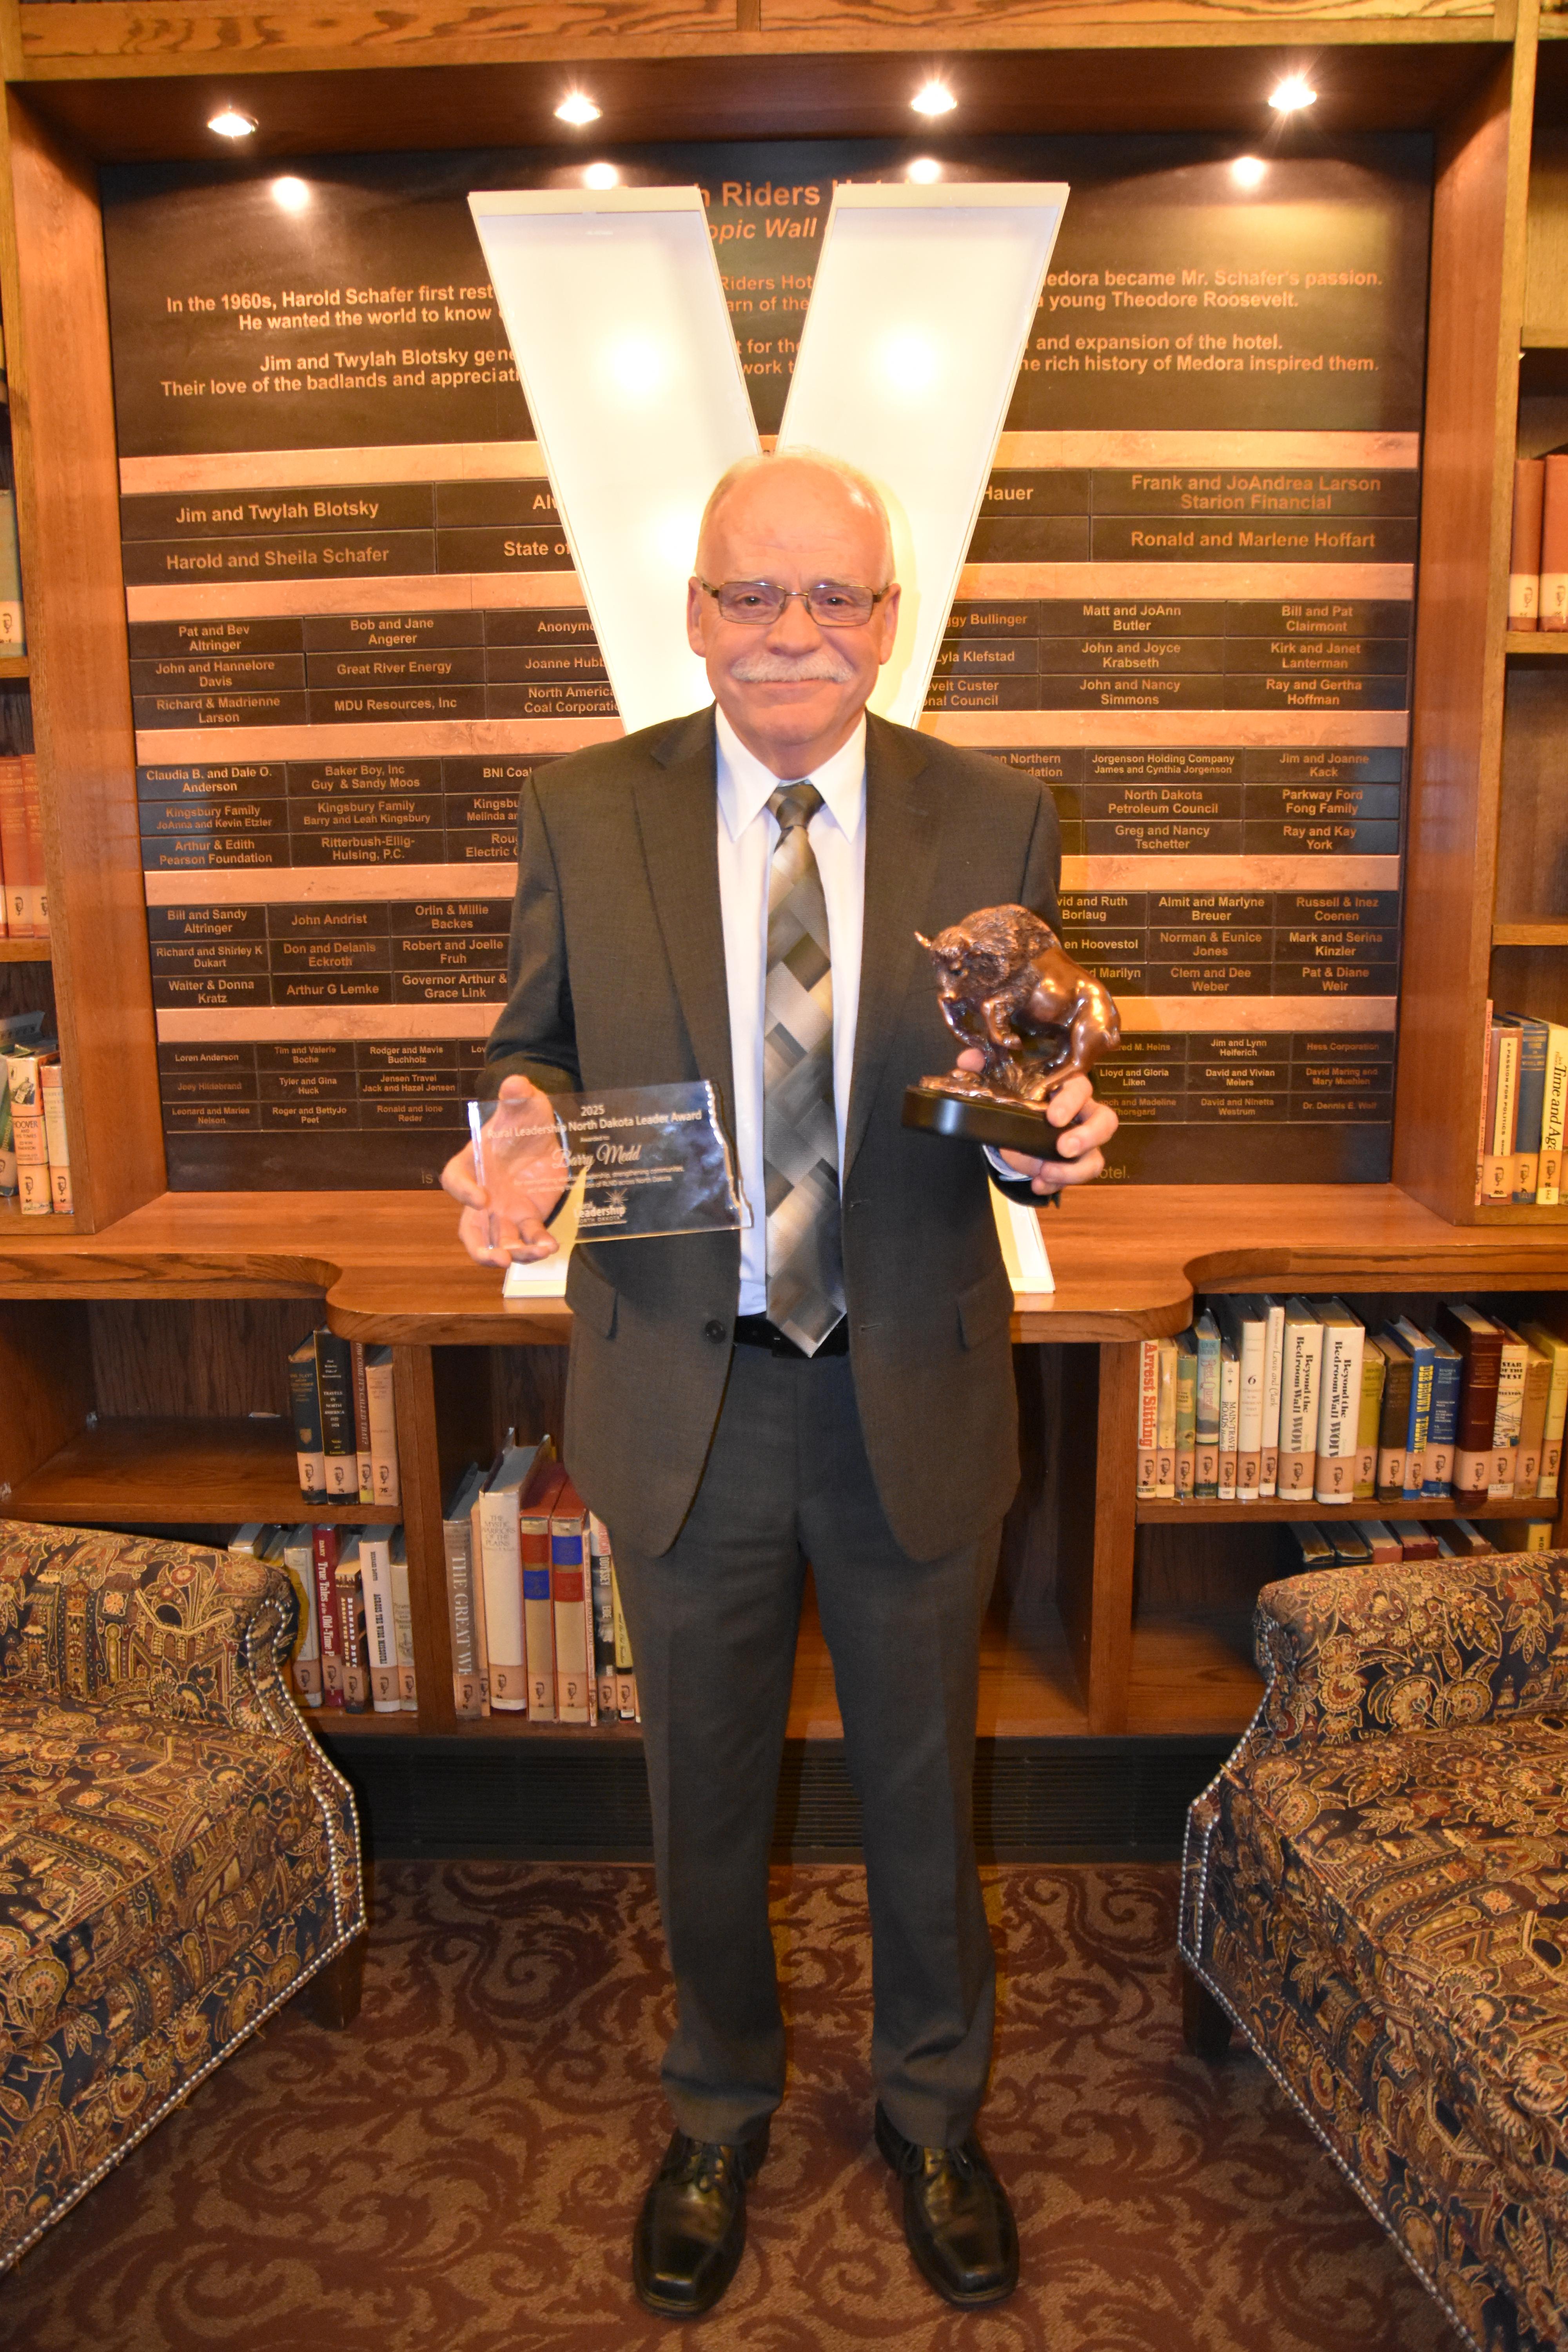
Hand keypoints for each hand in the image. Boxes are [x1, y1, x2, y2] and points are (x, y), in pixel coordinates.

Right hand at [441, 1073, 569, 1267]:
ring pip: (502, 1243)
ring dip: (517, 1253)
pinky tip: (551, 1246)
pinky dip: (538, 1245)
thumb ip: (516, 1095)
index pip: (455, 1181)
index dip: (464, 1192)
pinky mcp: (529, 1217)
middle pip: (471, 1230)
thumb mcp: (523, 1103)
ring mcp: (505, 1210)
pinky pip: (530, 1238)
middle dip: (481, 1250)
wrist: (547, 1133)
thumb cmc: (524, 1119)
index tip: (482, 1198)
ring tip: (536, 1253)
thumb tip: (515, 1083)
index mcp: (470, 1165)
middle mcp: (482, 1194)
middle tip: (498, 1258)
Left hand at [955, 1050, 1118, 1194]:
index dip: (1071, 1102)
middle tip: (1064, 1148)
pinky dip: (1056, 1185)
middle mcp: (1083, 1114)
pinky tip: (1038, 1186)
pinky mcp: (1074, 1165)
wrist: (1016, 1121)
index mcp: (1067, 1088)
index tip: (1052, 1118)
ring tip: (1046, 1174)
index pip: (1081, 1088)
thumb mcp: (1000, 1078)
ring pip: (1095, 1158)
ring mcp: (1083, 1143)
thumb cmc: (1019, 1095)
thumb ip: (983, 1066)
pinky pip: (1075, 1179)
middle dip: (1087, 1137)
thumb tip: (968, 1060)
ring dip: (1072, 1171)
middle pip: (1105, 1123)